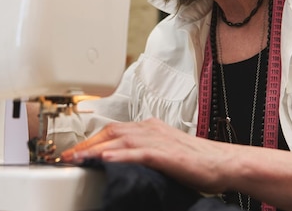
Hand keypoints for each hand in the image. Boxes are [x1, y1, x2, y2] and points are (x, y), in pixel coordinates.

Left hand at [60, 118, 237, 193]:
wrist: (223, 163)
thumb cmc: (197, 161)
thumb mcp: (164, 152)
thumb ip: (144, 152)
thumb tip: (121, 161)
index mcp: (150, 127)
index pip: (114, 129)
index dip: (92, 140)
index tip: (76, 151)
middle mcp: (151, 129)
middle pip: (112, 131)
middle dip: (88, 143)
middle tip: (68, 156)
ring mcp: (159, 140)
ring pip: (121, 139)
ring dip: (97, 149)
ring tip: (78, 158)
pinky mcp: (167, 154)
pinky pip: (140, 152)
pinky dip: (121, 155)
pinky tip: (107, 159)